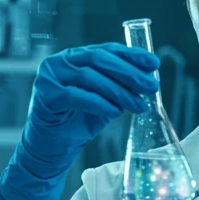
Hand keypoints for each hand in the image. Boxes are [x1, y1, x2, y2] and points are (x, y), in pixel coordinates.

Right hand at [0, 43, 159, 199]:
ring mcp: (49, 77)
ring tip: (138, 104)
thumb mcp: (104, 101)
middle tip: (151, 86)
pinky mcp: (45, 96)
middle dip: (129, 73)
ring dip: (118, 91)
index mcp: (75, 57)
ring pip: (89, 77)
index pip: (106, 50)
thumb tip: (148, 80)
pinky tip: (114, 111)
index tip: (153, 63)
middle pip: (99, 60)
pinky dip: (98, 103)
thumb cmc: (76, 123)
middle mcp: (60, 62)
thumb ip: (119, 87)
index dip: (131, 55)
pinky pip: (75, 96)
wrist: (51, 149)